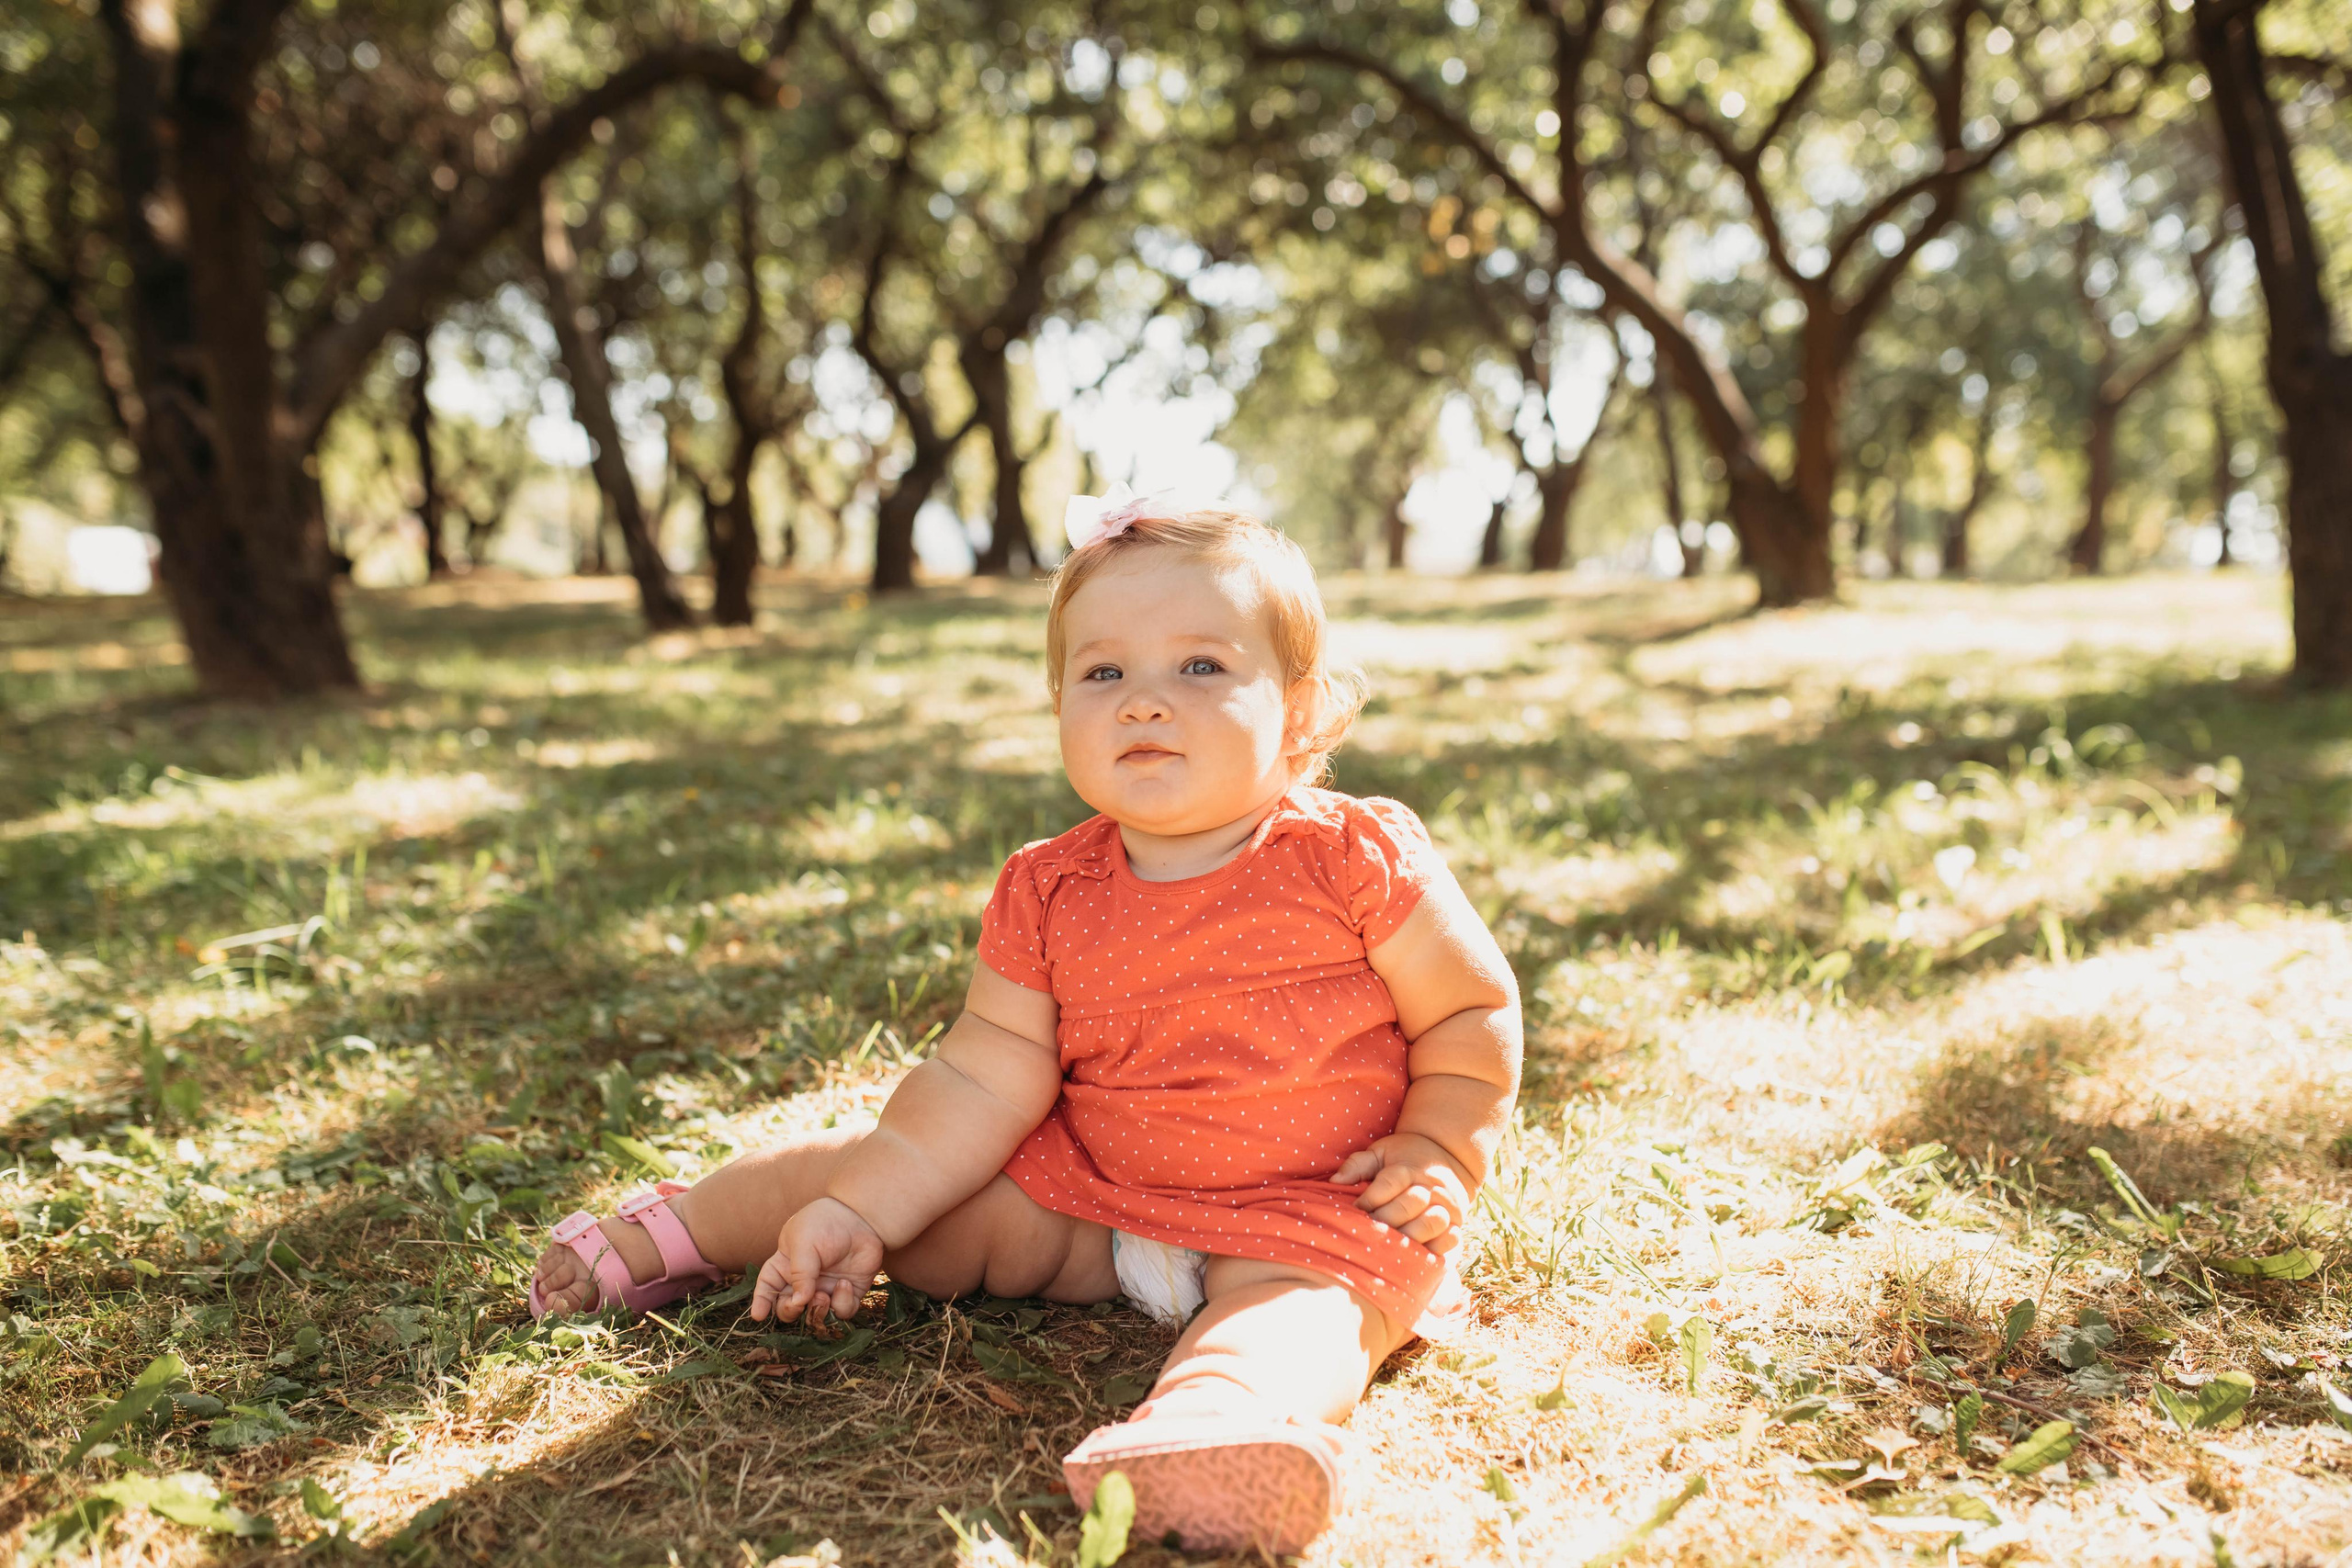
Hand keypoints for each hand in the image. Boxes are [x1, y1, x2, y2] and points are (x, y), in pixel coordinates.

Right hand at [750, 1197, 886, 1323]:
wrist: (861, 1217)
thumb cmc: (825, 1223)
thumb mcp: (803, 1242)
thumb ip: (799, 1274)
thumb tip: (798, 1302)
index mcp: (785, 1264)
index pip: (767, 1287)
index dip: (761, 1302)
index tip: (758, 1316)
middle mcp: (803, 1281)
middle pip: (787, 1308)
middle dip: (789, 1312)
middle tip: (798, 1305)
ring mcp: (825, 1288)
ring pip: (814, 1316)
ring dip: (816, 1312)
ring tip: (822, 1296)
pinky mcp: (847, 1293)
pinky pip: (841, 1311)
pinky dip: (842, 1304)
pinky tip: (845, 1284)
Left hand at [1331, 1133, 1472, 1254]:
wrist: (1448, 1157)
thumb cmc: (1404, 1158)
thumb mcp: (1381, 1152)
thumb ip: (1359, 1164)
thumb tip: (1336, 1181)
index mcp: (1409, 1167)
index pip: (1389, 1184)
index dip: (1370, 1199)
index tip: (1355, 1210)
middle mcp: (1431, 1186)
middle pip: (1408, 1205)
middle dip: (1384, 1220)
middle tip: (1368, 1232)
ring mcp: (1447, 1206)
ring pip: (1432, 1222)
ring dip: (1409, 1235)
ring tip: (1390, 1244)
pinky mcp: (1458, 1223)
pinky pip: (1451, 1239)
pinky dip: (1435, 1247)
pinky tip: (1415, 1251)